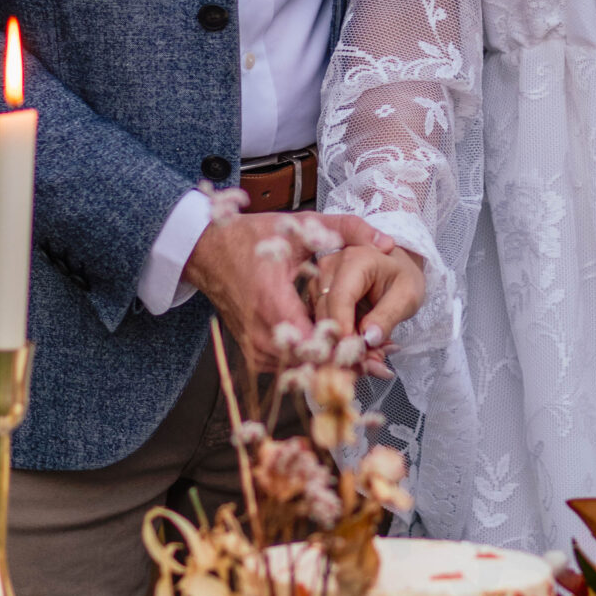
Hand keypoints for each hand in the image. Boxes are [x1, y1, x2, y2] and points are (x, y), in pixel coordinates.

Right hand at [182, 210, 391, 371]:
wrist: (208, 252)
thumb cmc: (252, 238)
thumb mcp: (301, 226)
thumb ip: (347, 229)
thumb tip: (387, 242)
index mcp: (273, 303)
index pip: (317, 345)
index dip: (349, 348)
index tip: (377, 346)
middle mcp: (261, 334)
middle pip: (314, 363)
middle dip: (347, 360)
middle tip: (381, 359)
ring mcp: (255, 347)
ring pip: (303, 369)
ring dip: (333, 365)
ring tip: (365, 358)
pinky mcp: (254, 353)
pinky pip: (291, 366)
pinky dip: (315, 363)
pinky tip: (337, 352)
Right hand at [311, 239, 425, 363]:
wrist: (396, 269)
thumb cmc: (403, 278)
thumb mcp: (407, 296)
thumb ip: (388, 316)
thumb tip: (368, 339)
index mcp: (354, 260)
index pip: (339, 299)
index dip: (343, 330)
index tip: (354, 356)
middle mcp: (329, 268)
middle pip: (327, 314)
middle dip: (346, 345)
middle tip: (373, 365)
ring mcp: (318, 282)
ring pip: (322, 324)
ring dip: (345, 347)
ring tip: (375, 359)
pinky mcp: (314, 297)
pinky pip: (322, 326)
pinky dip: (342, 344)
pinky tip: (363, 353)